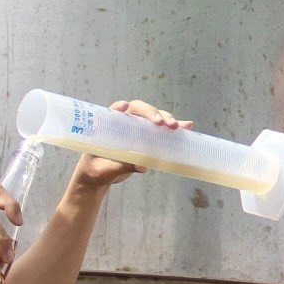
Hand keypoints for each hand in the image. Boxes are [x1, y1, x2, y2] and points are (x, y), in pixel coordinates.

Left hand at [70, 99, 187, 192]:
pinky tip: (187, 128)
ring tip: (179, 127)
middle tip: (164, 124)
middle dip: (154, 114)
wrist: (99, 176)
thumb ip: (120, 166)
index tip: (127, 108)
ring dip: (167, 120)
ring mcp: (137, 129)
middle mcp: (125, 122)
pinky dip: (174, 129)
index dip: (124, 108)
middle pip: (140, 111)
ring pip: (154, 119)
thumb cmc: (96, 169)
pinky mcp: (147, 138)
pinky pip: (161, 131)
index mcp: (109, 124)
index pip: (118, 110)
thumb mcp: (105, 169)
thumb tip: (142, 166)